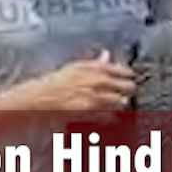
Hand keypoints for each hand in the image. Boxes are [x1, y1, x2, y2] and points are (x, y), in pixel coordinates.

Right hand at [17, 51, 136, 113]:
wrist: (42, 98)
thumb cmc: (57, 82)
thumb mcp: (76, 67)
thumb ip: (95, 62)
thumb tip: (107, 54)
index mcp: (96, 68)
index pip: (124, 71)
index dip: (128, 76)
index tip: (129, 78)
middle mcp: (99, 82)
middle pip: (128, 87)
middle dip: (128, 90)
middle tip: (125, 92)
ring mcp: (96, 98)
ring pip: (122, 102)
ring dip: (120, 103)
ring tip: (116, 104)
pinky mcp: (91, 113)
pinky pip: (110, 116)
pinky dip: (111, 116)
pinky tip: (108, 116)